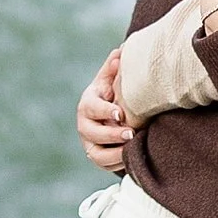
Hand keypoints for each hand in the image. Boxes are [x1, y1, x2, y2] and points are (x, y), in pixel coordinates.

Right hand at [77, 48, 130, 171]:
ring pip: (98, 154)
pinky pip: (105, 165)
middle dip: (112, 135)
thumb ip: (113, 68)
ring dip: (115, 153)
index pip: (91, 108)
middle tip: (131, 133)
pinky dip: (118, 163)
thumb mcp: (111, 80)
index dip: (104, 111)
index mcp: (88, 104)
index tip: (120, 113)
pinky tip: (132, 156)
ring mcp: (89, 143)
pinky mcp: (98, 157)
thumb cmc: (112, 94)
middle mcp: (85, 125)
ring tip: (132, 148)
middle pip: (92, 133)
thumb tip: (120, 51)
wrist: (110, 114)